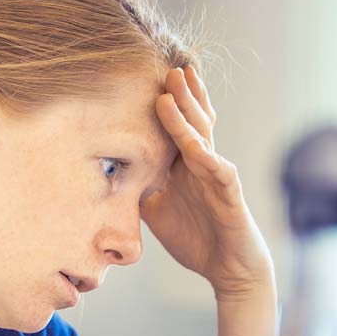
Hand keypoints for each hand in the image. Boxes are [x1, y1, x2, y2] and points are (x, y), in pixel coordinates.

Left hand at [141, 66, 274, 299]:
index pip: (177, 127)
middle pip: (192, 122)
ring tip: (173, 91)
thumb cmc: (193, 235)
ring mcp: (217, 177)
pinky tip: (195, 146)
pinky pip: (219, 173)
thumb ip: (138, 187)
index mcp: (184, 165)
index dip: (169, 103)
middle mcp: (202, 164)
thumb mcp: (155, 208)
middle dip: (180, 95)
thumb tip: (106, 175)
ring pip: (203, 139)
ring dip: (187, 116)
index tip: (150, 78)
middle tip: (167, 68)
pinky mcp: (230, 196)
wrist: (226, 267)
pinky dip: (208, 158)